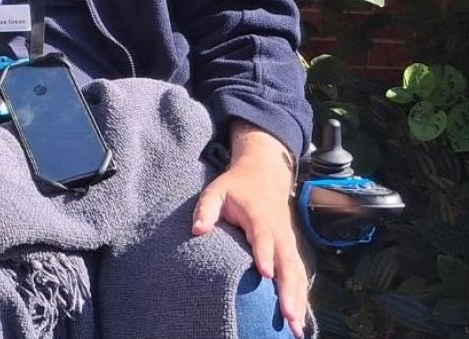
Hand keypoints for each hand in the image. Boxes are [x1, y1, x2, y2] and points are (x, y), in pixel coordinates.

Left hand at [192, 122, 305, 337]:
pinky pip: (298, 275)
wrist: (264, 174)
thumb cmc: (236, 186)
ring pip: (297, 274)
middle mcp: (279, 233)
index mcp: (259, 218)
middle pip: (286, 263)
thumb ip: (206, 210)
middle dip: (288, 290)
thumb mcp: (216, 190)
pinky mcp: (290, 250)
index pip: (263, 238)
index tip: (265, 273)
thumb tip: (197, 230)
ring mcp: (288, 243)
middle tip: (288, 315)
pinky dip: (301, 296)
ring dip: (298, 299)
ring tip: (297, 327)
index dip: (265, 255)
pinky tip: (300, 318)